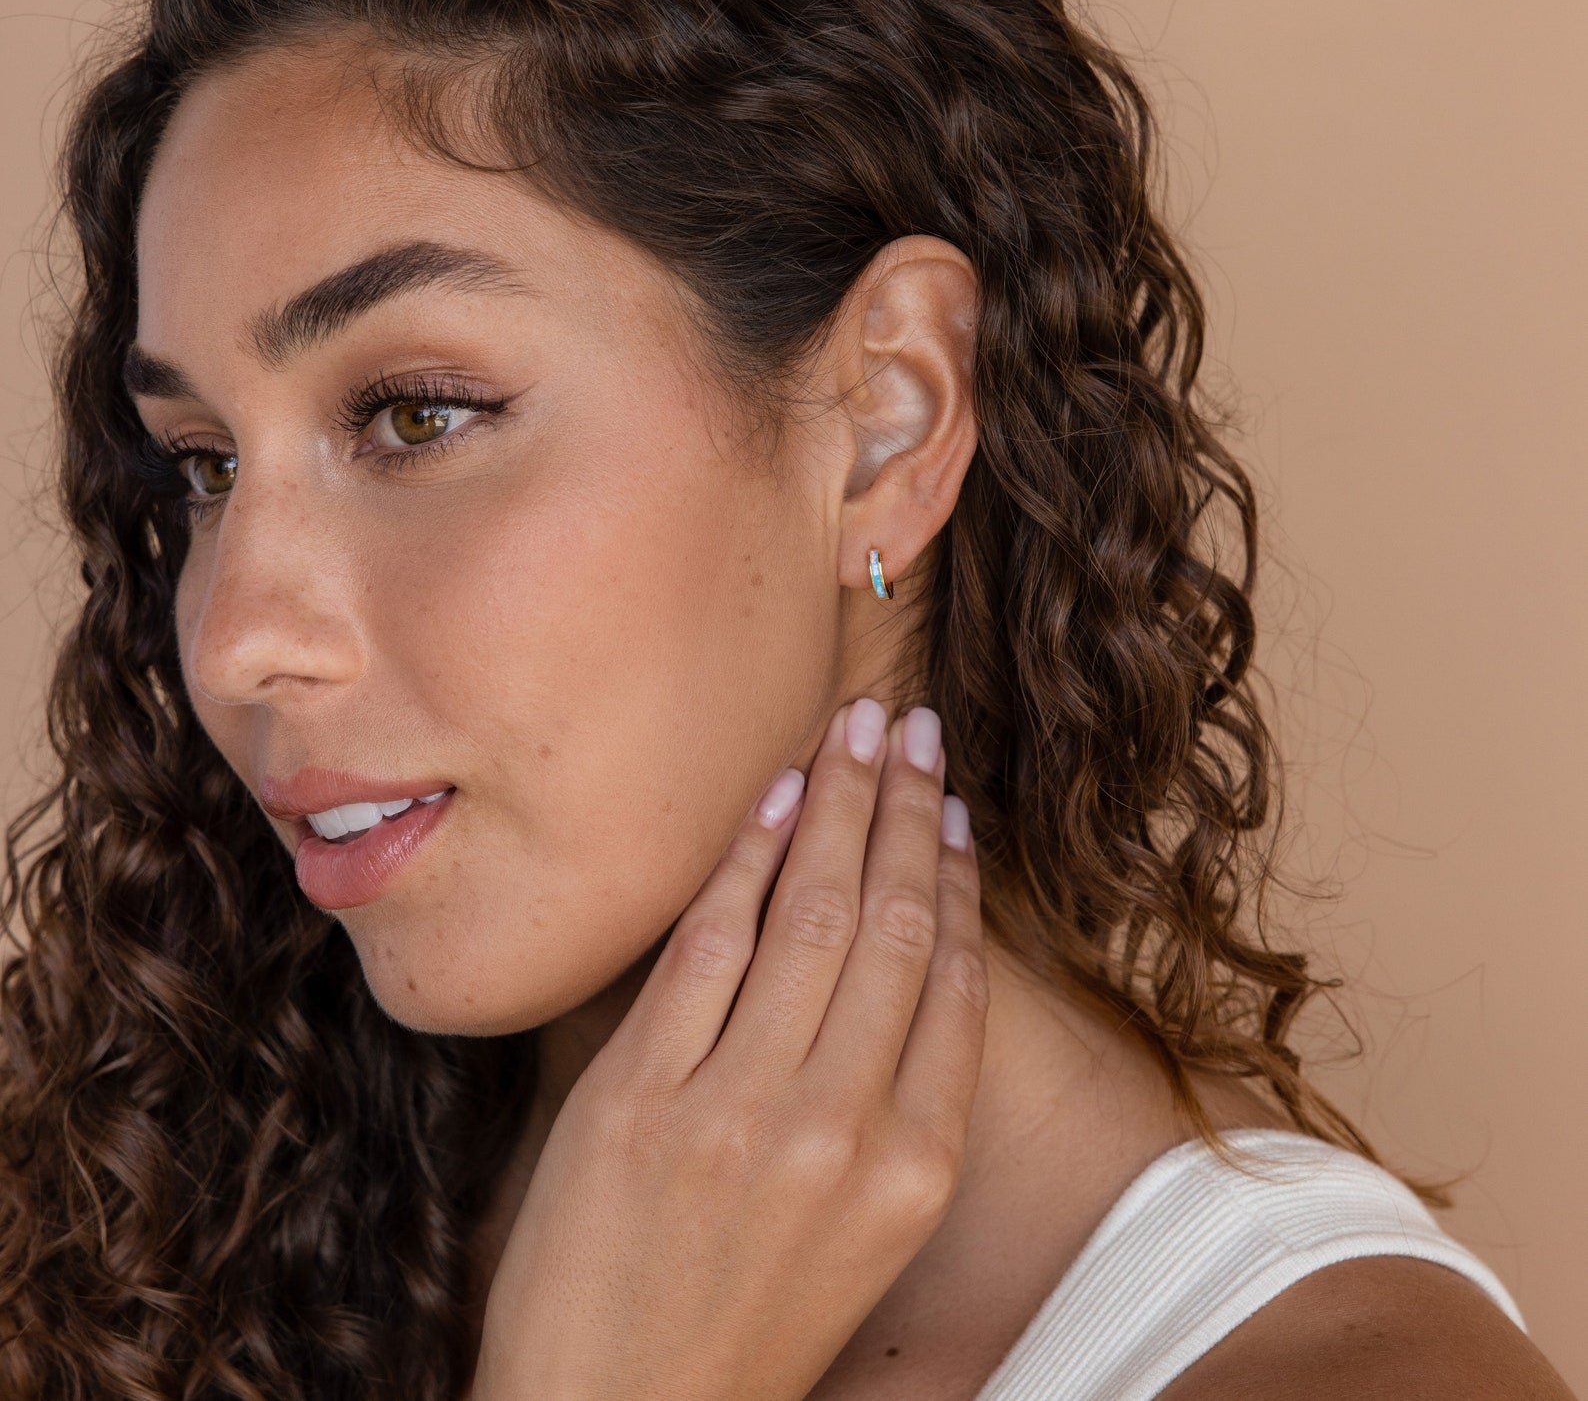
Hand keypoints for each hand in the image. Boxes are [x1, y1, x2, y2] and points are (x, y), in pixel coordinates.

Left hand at [471, 697, 988, 1400]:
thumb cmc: (744, 1327)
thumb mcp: (861, 1237)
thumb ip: (890, 1108)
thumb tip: (904, 961)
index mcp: (915, 1171)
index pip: (950, 981)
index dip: (953, 875)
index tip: (952, 804)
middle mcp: (843, 1130)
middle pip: (889, 925)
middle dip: (904, 807)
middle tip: (913, 724)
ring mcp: (740, 1109)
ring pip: (812, 916)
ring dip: (838, 805)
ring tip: (857, 730)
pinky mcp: (641, 1096)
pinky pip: (710, 945)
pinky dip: (746, 859)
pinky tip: (774, 796)